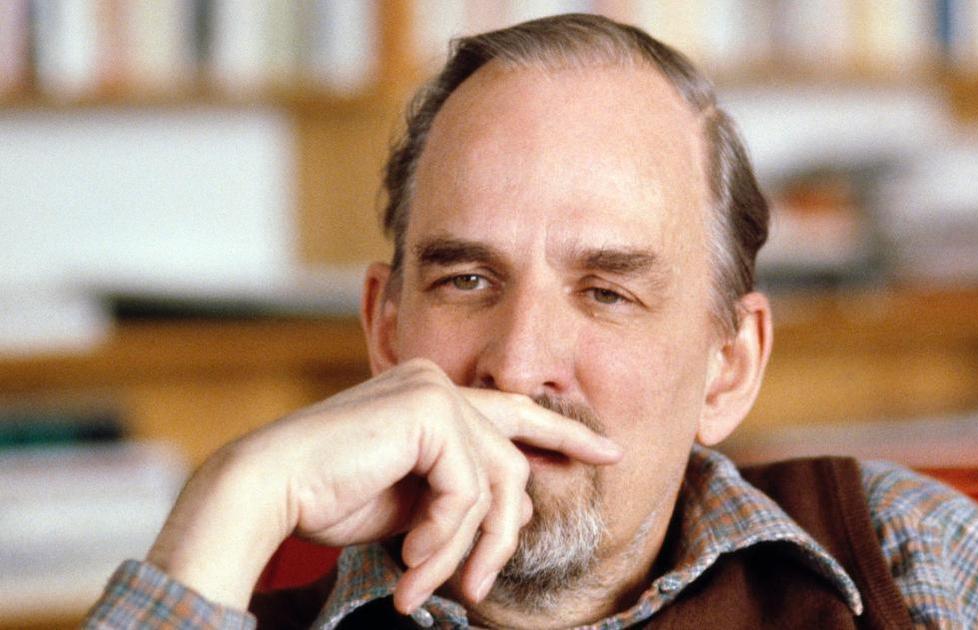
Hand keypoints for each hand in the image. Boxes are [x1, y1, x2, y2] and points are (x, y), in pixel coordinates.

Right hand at [145, 358, 621, 612]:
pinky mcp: (428, 411)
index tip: (608, 452)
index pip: (515, 413)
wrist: (269, 492)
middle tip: (479, 585)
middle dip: (506, 531)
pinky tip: (408, 556)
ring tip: (422, 584)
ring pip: (493, 487)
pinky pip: (467, 491)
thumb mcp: (414, 500)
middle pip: (512, 465)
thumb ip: (458, 492)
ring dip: (459, 550)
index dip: (566, 434)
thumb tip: (513, 509)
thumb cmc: (330, 497)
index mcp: (434, 396)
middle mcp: (439, 384)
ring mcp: (435, 392)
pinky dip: (443, 536)